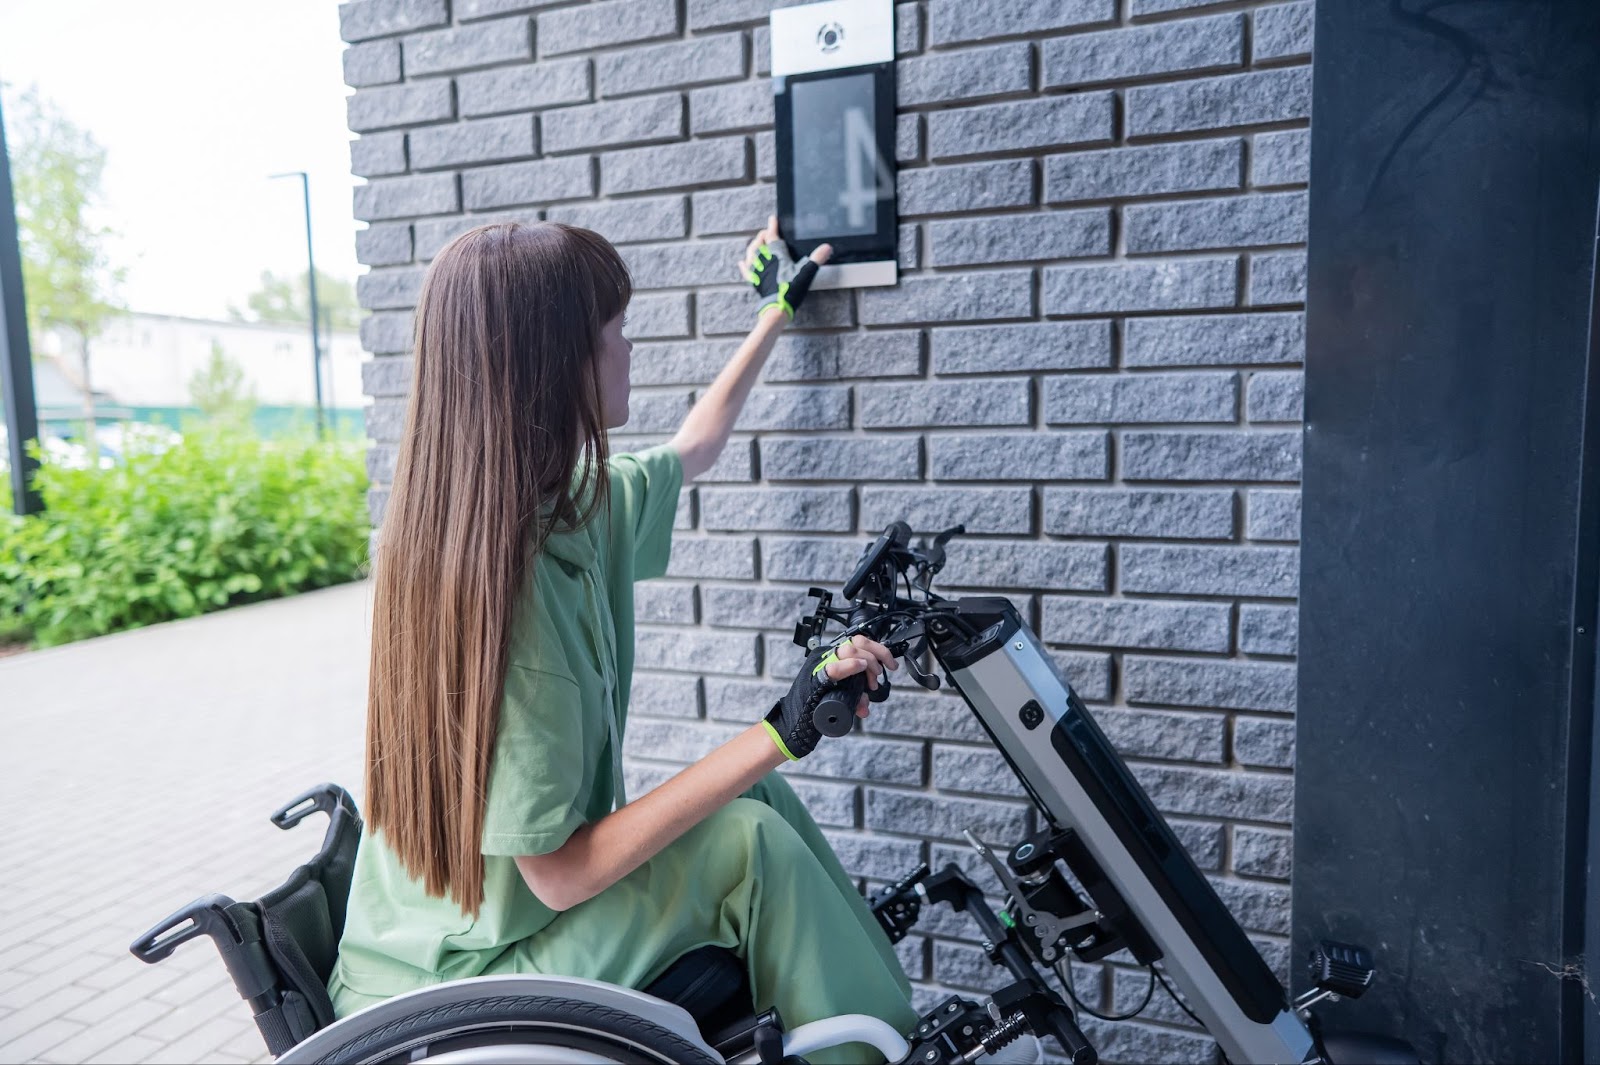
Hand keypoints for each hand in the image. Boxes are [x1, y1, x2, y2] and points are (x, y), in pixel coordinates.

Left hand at [739, 215, 832, 320]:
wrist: (777, 307)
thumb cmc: (790, 289)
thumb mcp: (807, 273)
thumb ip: (817, 259)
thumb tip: (827, 247)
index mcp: (775, 253)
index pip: (772, 234)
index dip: (773, 225)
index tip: (773, 218)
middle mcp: (763, 258)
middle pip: (759, 241)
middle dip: (764, 235)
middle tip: (769, 232)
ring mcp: (756, 269)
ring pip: (750, 252)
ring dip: (755, 245)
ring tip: (758, 243)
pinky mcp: (753, 280)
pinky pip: (745, 269)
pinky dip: (744, 264)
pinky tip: (742, 262)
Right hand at [762, 635, 898, 760]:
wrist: (794, 723)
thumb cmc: (813, 708)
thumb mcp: (841, 697)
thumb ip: (854, 698)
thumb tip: (865, 707)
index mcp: (832, 657)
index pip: (859, 642)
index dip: (880, 650)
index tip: (890, 665)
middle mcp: (826, 658)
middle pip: (857, 642)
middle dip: (876, 657)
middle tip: (878, 677)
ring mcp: (820, 667)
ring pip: (849, 650)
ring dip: (868, 663)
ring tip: (870, 683)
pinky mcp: (816, 680)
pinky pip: (833, 669)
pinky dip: (850, 666)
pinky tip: (861, 668)